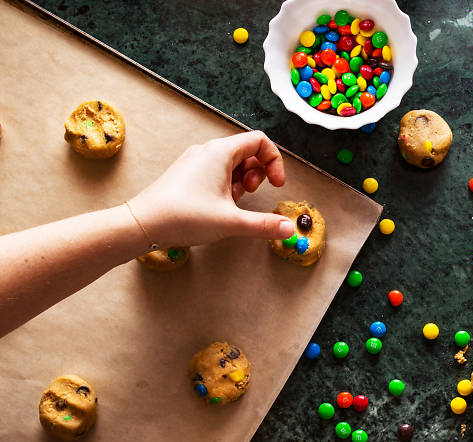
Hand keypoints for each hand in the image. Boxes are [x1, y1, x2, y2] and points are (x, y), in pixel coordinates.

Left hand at [128, 131, 295, 247]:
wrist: (143, 224)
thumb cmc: (182, 216)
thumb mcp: (231, 222)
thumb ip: (264, 225)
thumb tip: (289, 229)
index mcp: (220, 152)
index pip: (259, 141)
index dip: (274, 161)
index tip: (276, 184)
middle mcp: (207, 151)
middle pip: (246, 151)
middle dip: (257, 173)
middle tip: (249, 193)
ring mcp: (195, 162)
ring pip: (231, 164)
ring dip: (240, 182)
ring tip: (231, 203)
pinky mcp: (187, 175)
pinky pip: (215, 173)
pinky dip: (225, 186)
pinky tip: (217, 206)